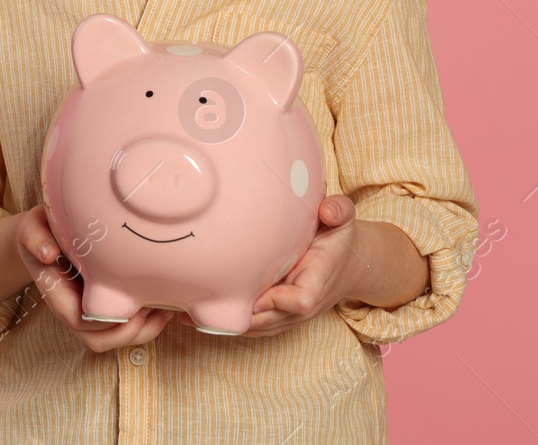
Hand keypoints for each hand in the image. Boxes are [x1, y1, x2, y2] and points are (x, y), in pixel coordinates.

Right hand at [15, 205, 173, 352]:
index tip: (131, 303)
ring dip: (141, 332)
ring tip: (165, 311)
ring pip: (113, 339)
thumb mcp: (32, 228)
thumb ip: (35, 238)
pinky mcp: (103, 305)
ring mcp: (87, 310)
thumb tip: (49, 254)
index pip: (79, 321)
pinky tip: (161, 305)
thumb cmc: (39, 231)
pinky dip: (144, 324)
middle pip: (98, 339)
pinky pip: (122, 327)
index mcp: (56, 293)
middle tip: (156, 310)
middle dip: (129, 333)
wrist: (40, 236)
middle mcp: (71, 309)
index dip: (106, 321)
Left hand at [178, 194, 360, 337]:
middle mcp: (304, 303)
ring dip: (228, 323)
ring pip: (259, 328)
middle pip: (271, 321)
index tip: (257, 291)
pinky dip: (230, 323)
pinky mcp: (280, 316)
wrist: (348, 264)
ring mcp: (291, 314)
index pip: (301, 301)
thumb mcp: (344, 219)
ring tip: (188, 314)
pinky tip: (196, 317)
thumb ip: (339, 210)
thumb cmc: (339, 238)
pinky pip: (255, 326)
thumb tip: (326, 209)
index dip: (278, 301)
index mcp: (318, 278)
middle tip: (203, 303)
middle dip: (240, 315)